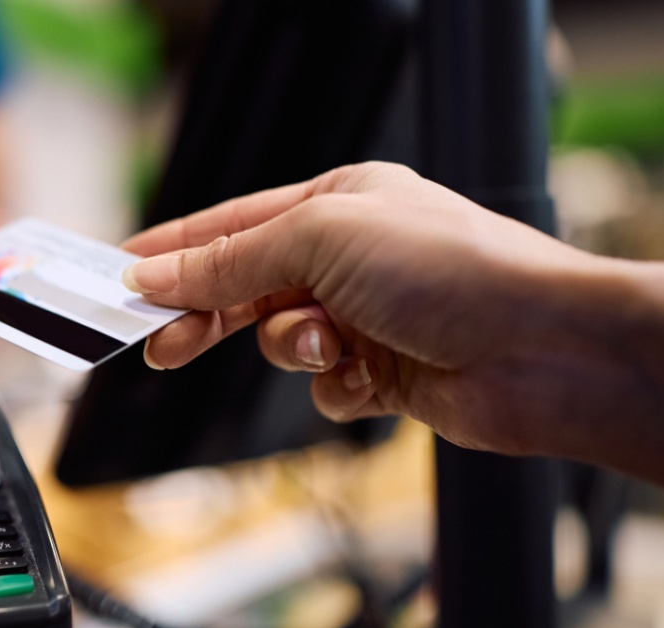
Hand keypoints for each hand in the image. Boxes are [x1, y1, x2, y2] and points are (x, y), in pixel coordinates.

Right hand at [120, 162, 601, 454]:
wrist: (544, 351)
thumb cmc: (455, 270)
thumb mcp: (319, 240)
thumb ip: (228, 261)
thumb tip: (157, 272)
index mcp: (338, 203)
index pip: (231, 226)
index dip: (171, 253)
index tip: (119, 278)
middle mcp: (352, 257)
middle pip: (246, 288)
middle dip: (206, 315)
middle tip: (161, 342)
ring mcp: (369, 317)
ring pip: (282, 343)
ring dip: (294, 349)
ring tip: (328, 346)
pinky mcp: (386, 374)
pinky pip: (324, 388)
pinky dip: (336, 387)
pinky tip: (369, 378)